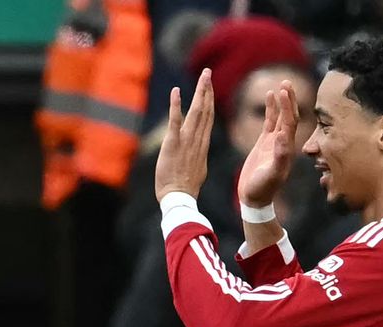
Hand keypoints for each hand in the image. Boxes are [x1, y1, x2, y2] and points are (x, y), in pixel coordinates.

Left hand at [154, 69, 214, 200]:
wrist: (179, 197)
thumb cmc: (186, 188)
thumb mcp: (198, 168)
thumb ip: (198, 155)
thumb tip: (198, 151)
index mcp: (203, 145)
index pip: (208, 118)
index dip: (209, 101)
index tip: (209, 87)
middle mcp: (197, 140)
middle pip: (205, 110)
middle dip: (207, 90)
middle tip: (207, 73)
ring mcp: (186, 141)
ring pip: (196, 112)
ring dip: (199, 92)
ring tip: (203, 76)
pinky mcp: (173, 144)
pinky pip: (176, 121)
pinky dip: (176, 105)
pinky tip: (177, 91)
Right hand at [237, 81, 298, 206]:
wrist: (254, 199)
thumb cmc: (262, 189)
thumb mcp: (271, 174)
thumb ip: (278, 156)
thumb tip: (282, 136)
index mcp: (287, 149)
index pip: (290, 122)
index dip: (288, 107)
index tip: (284, 91)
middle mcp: (284, 143)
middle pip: (290, 116)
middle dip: (290, 99)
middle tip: (287, 81)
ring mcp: (275, 142)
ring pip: (281, 117)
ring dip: (282, 101)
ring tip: (281, 84)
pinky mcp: (265, 143)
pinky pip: (270, 122)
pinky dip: (271, 109)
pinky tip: (270, 97)